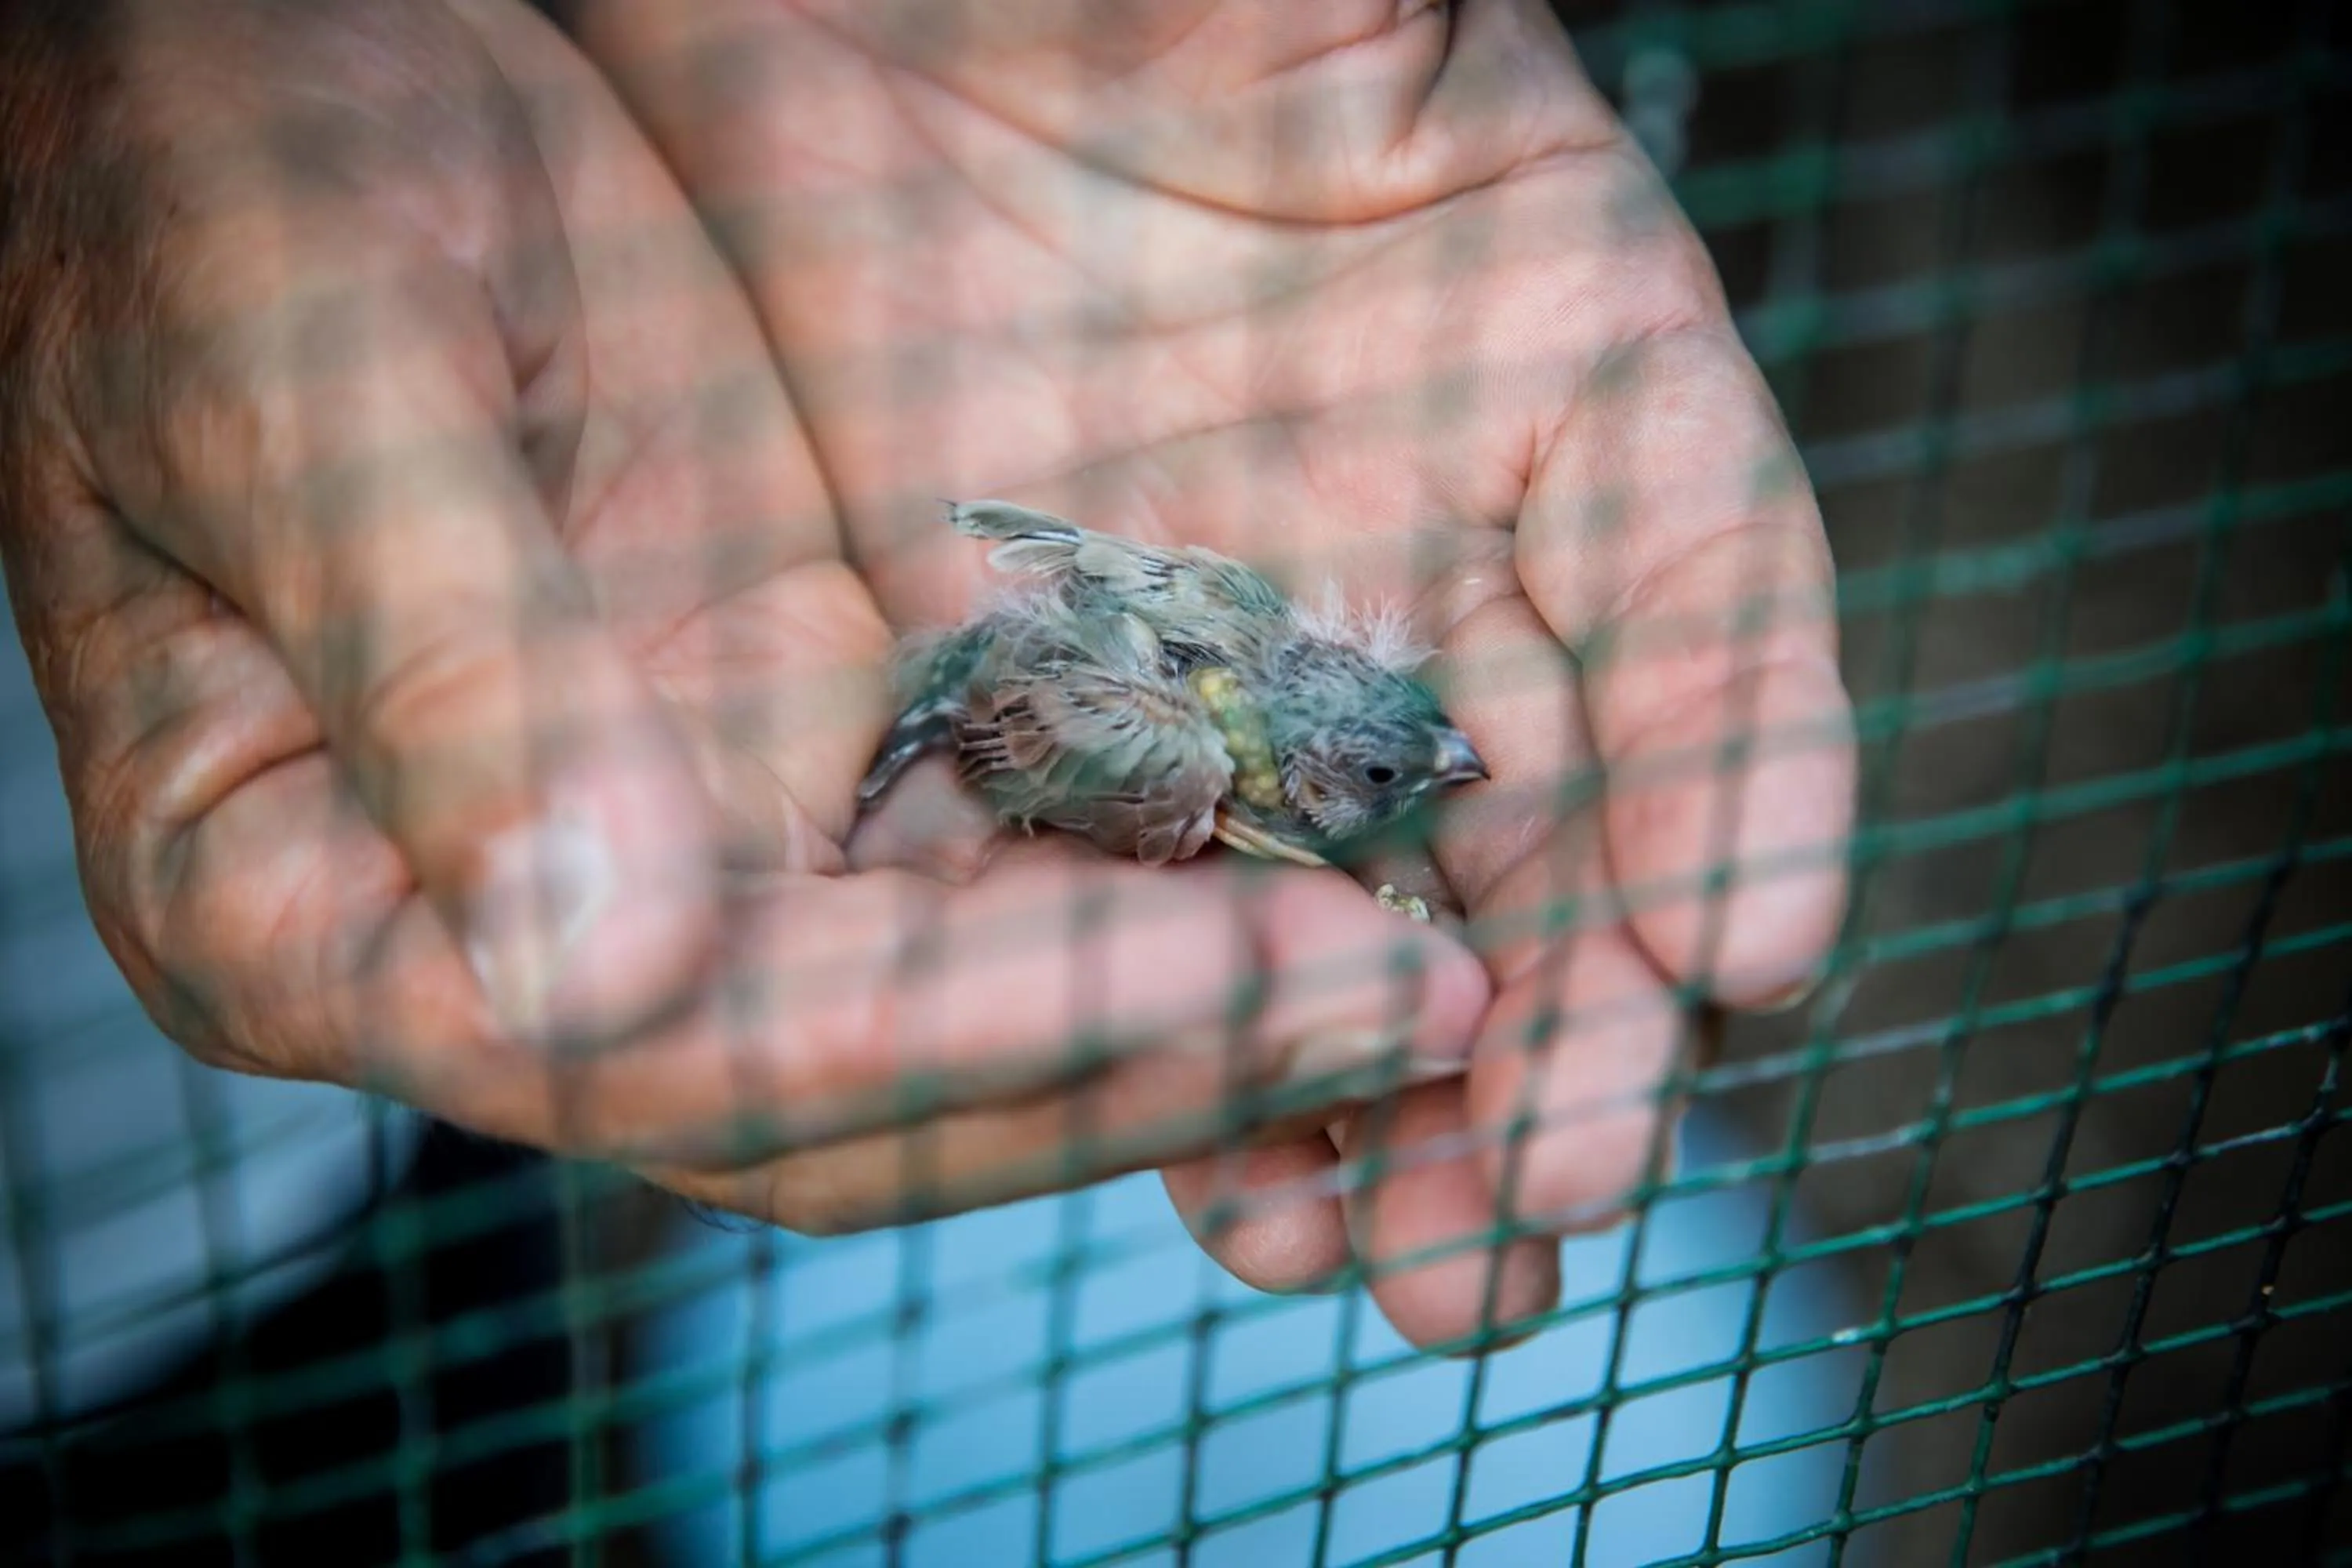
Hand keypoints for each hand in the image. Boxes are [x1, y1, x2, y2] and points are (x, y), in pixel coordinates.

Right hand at [0, 0, 1486, 1230]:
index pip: (665, 1050)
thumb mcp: (304, 374)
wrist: (269, 64)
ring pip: (961, 1006)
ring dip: (1196, 1015)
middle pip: (853, 1085)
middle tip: (1410, 1022)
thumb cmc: (209, 186)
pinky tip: (1335, 871)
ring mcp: (669, 850)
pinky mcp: (787, 744)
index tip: (1211, 990)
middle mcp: (518, 928)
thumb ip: (443, 670)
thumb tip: (595, 971)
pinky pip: (999, 858)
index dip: (950, 1040)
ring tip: (1431, 987)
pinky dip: (1166, 888)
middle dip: (1142, 1064)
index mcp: (314, 902)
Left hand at [574, 0, 1857, 1345]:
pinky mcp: (1055, 729)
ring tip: (1420, 1270)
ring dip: (1403, 1107)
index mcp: (1556, 362)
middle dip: (1582, 1030)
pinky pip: (1146, 920)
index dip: (1745, 780)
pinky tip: (1221, 1191)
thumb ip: (1427, 73)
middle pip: (1558, 823)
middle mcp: (1431, 546)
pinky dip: (1194, 1059)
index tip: (1745, 956)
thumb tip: (1528, 234)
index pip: (1697, 597)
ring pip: (1369, 921)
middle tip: (1557, 1199)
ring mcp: (1247, 661)